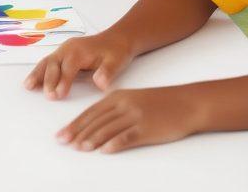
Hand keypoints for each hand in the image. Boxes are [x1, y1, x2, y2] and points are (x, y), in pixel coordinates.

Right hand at [25, 31, 134, 99]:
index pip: (68, 67)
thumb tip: (100, 83)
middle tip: (48, 97)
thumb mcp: (117, 61)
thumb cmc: (117, 51)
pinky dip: (39, 71)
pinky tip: (32, 81)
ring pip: (47, 62)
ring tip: (28, 86)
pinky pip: (48, 62)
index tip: (59, 95)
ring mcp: (64, 50)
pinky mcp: (63, 54)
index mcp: (80, 50)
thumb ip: (107, 72)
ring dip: (37, 74)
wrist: (118, 38)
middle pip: (54, 64)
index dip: (63, 81)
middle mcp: (68, 48)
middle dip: (49, 80)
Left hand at [56, 86, 198, 152]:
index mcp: (118, 96)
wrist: (185, 103)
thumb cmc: (159, 103)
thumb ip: (115, 109)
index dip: (75, 124)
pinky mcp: (146, 128)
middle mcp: (124, 104)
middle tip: (64, 142)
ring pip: (108, 128)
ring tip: (80, 148)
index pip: (91, 112)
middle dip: (77, 132)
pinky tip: (104, 150)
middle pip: (96, 120)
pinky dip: (114, 144)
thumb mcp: (134, 99)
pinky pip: (127, 137)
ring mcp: (135, 116)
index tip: (62, 134)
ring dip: (92, 139)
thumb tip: (96, 125)